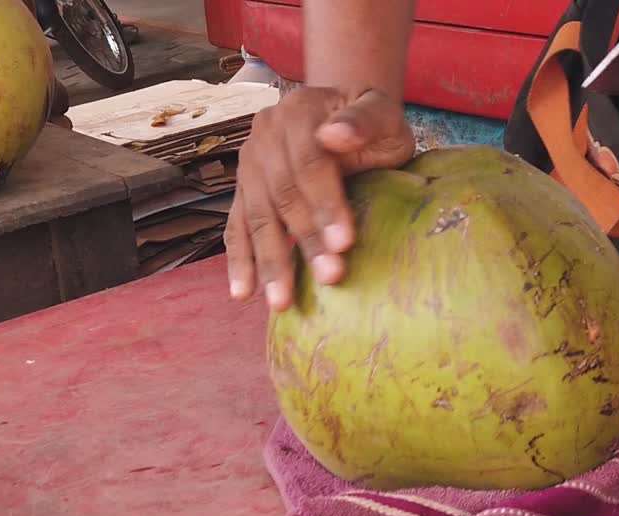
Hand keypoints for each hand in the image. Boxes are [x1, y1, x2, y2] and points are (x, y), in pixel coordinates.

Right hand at [225, 86, 414, 310]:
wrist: (345, 117)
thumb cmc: (372, 123)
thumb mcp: (382, 113)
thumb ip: (364, 120)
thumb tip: (336, 134)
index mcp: (299, 111)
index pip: (309, 162)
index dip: (326, 203)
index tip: (345, 242)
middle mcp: (266, 134)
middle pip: (281, 193)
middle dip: (305, 239)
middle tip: (329, 277)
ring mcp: (249, 163)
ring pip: (257, 216)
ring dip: (269, 261)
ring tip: (282, 301)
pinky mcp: (244, 190)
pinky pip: (236, 227)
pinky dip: (239, 261)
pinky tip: (243, 293)